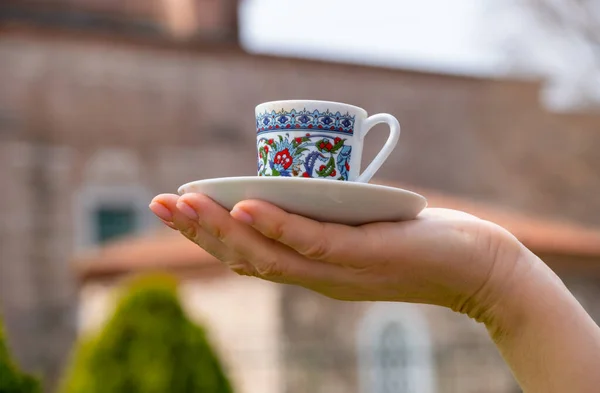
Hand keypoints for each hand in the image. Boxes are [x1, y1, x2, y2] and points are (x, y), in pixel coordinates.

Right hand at [149, 193, 524, 318]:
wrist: (475, 268)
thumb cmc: (418, 242)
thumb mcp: (362, 231)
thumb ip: (330, 221)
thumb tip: (302, 191)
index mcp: (313, 272)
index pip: (248, 257)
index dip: (207, 237)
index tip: (176, 209)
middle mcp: (318, 278)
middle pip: (245, 259)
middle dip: (197, 232)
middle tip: (158, 204)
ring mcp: (338, 270)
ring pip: (268, 254)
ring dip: (221, 230)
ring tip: (184, 203)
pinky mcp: (364, 254)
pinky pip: (313, 242)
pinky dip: (276, 225)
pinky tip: (246, 206)